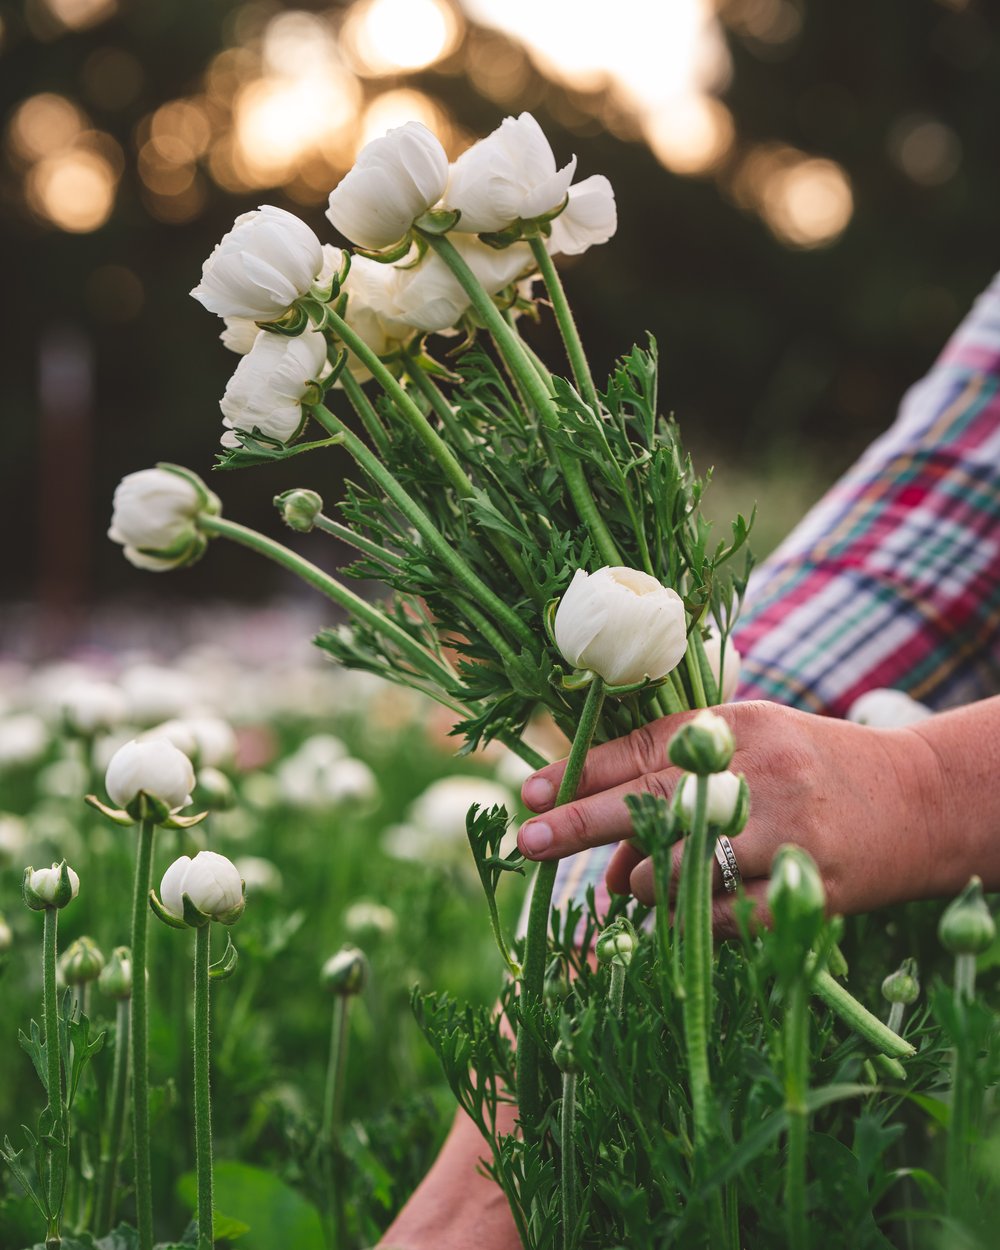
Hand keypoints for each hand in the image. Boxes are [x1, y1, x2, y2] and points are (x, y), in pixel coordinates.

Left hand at [517, 700, 943, 935]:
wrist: (926, 800)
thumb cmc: (817, 773)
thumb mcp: (752, 750)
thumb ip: (681, 784)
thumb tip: (609, 853)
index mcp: (740, 724)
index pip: (645, 748)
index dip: (583, 771)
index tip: (530, 792)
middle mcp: (761, 770)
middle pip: (654, 799)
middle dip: (581, 821)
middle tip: (528, 840)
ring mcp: (788, 830)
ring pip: (683, 866)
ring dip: (644, 881)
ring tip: (638, 881)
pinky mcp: (812, 887)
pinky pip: (727, 916)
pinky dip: (698, 920)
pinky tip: (692, 910)